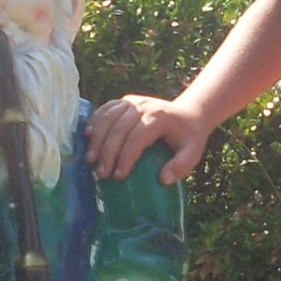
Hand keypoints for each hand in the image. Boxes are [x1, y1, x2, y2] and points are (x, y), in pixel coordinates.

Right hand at [86, 95, 213, 183]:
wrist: (189, 114)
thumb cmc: (189, 138)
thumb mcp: (193, 153)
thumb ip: (181, 166)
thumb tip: (163, 180)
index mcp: (160, 117)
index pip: (137, 137)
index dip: (126, 157)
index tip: (118, 176)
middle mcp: (145, 105)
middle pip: (119, 128)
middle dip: (107, 152)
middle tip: (101, 174)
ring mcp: (134, 101)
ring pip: (109, 117)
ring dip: (97, 138)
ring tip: (90, 159)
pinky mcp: (126, 101)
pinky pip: (106, 108)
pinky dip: (95, 121)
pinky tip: (87, 136)